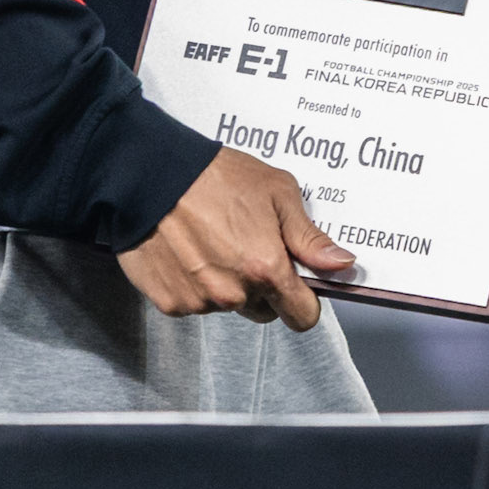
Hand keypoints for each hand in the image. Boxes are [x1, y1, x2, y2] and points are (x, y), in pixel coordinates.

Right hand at [117, 147, 354, 329]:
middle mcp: (234, 293)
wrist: (148, 173)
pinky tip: (186, 249)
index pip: (303, 316)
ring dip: (226, 282)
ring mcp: (199, 301)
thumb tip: (341, 264)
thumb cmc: (213, 175)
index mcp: (266, 268)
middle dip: (262, 286)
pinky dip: (193, 283)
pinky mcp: (170, 302)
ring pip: (227, 305)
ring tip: (209, 238)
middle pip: (264, 310)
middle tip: (244, 243)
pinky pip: (194, 302)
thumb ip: (309, 236)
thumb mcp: (276, 191)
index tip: (296, 283)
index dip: (304, 299)